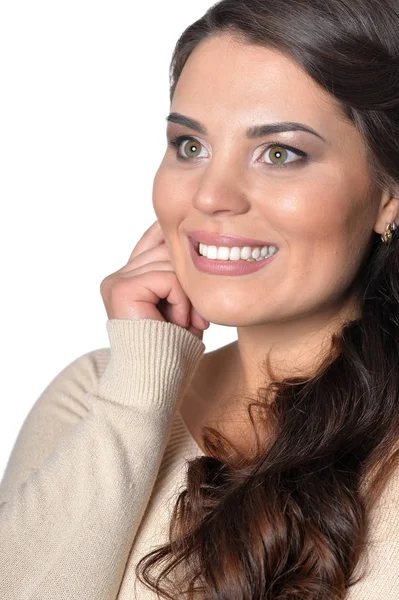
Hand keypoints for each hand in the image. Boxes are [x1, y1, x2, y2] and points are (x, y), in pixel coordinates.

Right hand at [100, 220, 209, 340]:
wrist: (157, 380)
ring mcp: (115, 282)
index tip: (197, 235)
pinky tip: (178, 321)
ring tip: (188, 322)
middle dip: (190, 280)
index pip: (153, 238)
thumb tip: (194, 236)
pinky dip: (181, 300)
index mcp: (128, 278)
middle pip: (166, 250)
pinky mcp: (121, 290)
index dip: (175, 235)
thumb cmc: (175, 346)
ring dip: (187, 295)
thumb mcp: (183, 302)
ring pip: (169, 263)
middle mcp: (117, 277)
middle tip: (198, 316)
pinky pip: (166, 278)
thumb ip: (182, 273)